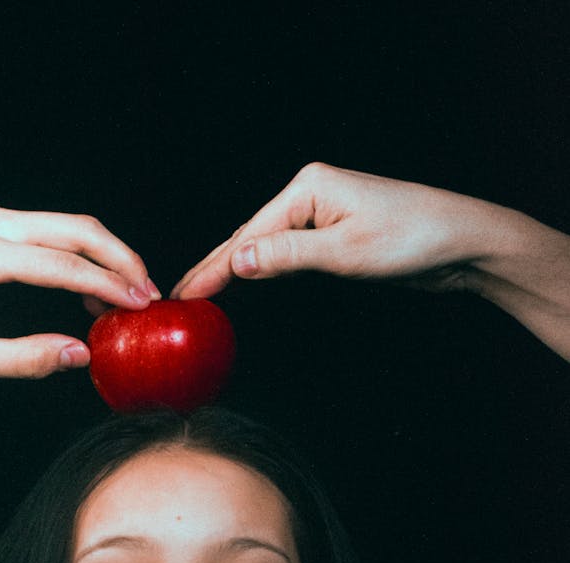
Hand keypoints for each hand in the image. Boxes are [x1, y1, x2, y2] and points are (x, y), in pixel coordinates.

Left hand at [0, 207, 159, 381]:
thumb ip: (28, 360)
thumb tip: (82, 354)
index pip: (62, 265)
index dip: (108, 286)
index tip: (140, 306)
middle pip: (76, 229)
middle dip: (120, 260)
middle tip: (150, 294)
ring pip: (69, 224)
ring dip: (106, 255)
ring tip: (130, 294)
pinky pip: (52, 230)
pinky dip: (82, 254)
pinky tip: (93, 291)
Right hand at [173, 162, 510, 297]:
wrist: (459, 242)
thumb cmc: (411, 239)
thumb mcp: (344, 252)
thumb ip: (288, 257)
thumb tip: (239, 262)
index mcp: (307, 188)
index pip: (248, 236)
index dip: (213, 269)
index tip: (185, 294)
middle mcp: (310, 194)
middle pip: (250, 237)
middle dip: (215, 268)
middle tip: (180, 297)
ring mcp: (321, 213)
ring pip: (266, 246)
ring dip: (235, 270)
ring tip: (201, 293)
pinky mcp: (334, 233)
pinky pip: (287, 253)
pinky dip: (264, 270)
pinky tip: (247, 282)